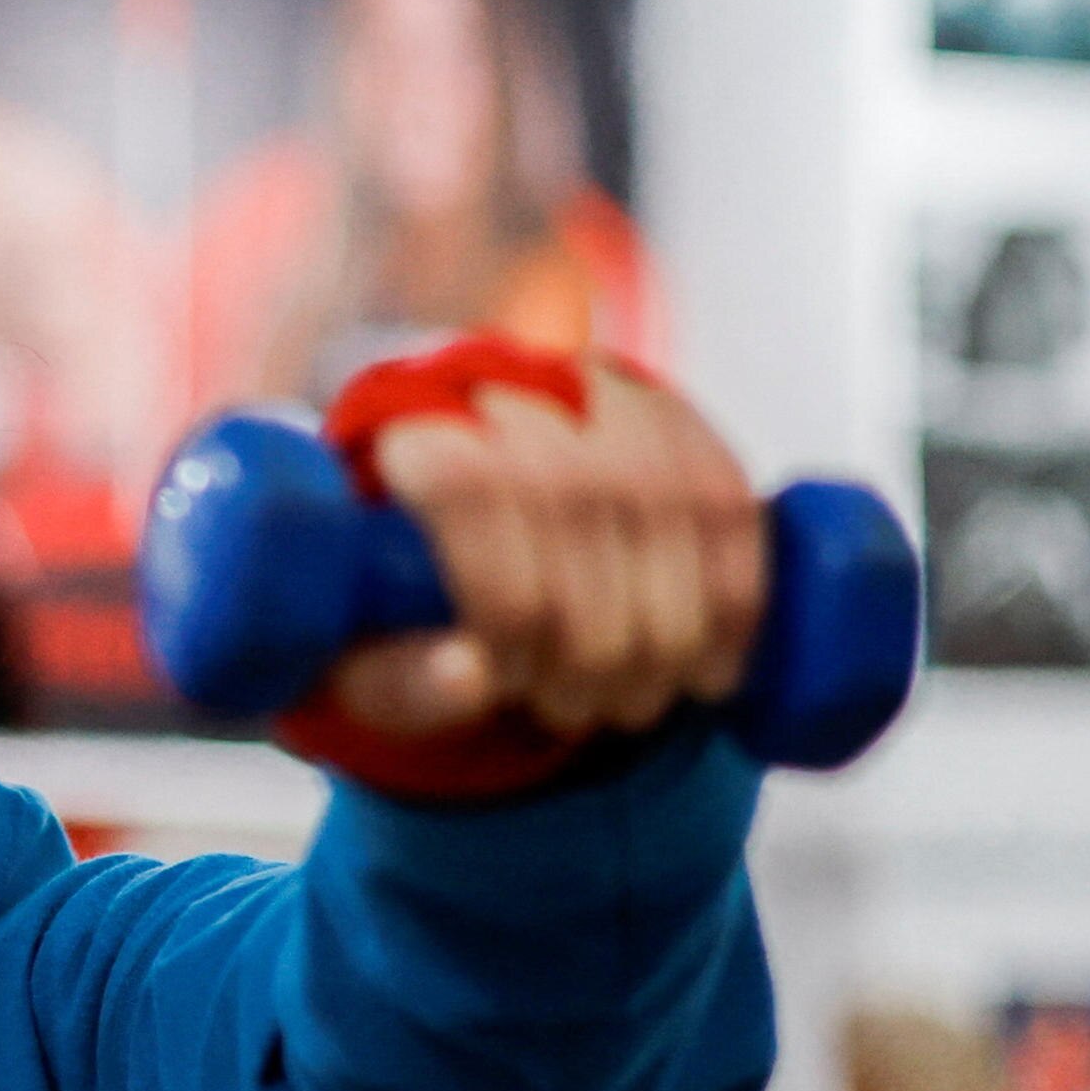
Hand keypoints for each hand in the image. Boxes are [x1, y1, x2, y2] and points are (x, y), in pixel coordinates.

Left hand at [331, 361, 764, 741]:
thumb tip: (469, 679)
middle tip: (573, 709)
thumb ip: (390, 678)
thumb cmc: (392, 608)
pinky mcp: (677, 420)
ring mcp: (601, 392)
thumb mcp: (357, 657)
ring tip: (630, 703)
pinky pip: (730, 504)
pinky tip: (709, 673)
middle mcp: (508, 381)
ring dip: (666, 635)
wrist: (453, 536)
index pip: (468, 485)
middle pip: (578, 498)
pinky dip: (732, 602)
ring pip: (668, 503)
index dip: (501, 600)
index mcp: (407, 420)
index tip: (504, 677)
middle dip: (592, 638)